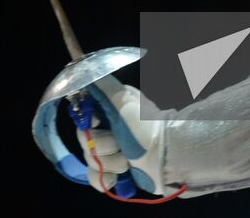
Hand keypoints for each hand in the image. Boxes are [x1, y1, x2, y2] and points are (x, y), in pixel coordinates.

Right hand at [76, 77, 169, 196]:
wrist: (166, 156)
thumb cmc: (145, 126)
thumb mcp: (124, 99)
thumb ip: (103, 85)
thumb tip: (85, 70)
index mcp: (109, 111)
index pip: (83, 118)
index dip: (88, 125)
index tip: (98, 125)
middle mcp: (108, 130)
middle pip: (85, 142)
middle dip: (103, 147)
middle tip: (120, 146)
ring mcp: (111, 152)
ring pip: (91, 161)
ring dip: (110, 163)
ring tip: (127, 162)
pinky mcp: (115, 172)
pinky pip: (96, 178)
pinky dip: (105, 179)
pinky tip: (117, 178)